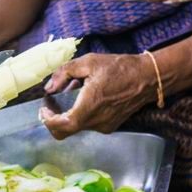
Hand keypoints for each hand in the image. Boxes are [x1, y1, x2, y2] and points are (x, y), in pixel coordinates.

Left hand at [40, 53, 155, 139]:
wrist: (147, 78)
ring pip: (76, 126)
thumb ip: (64, 73)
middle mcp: (97, 121)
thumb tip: (49, 88)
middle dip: (54, 119)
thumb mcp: (88, 61)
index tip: (44, 109)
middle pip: (66, 130)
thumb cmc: (119, 67)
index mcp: (90, 105)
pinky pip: (88, 124)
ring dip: (68, 113)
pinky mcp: (109, 126)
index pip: (63, 125)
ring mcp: (104, 126)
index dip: (49, 120)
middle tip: (50, 105)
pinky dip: (80, 114)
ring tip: (72, 91)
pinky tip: (85, 96)